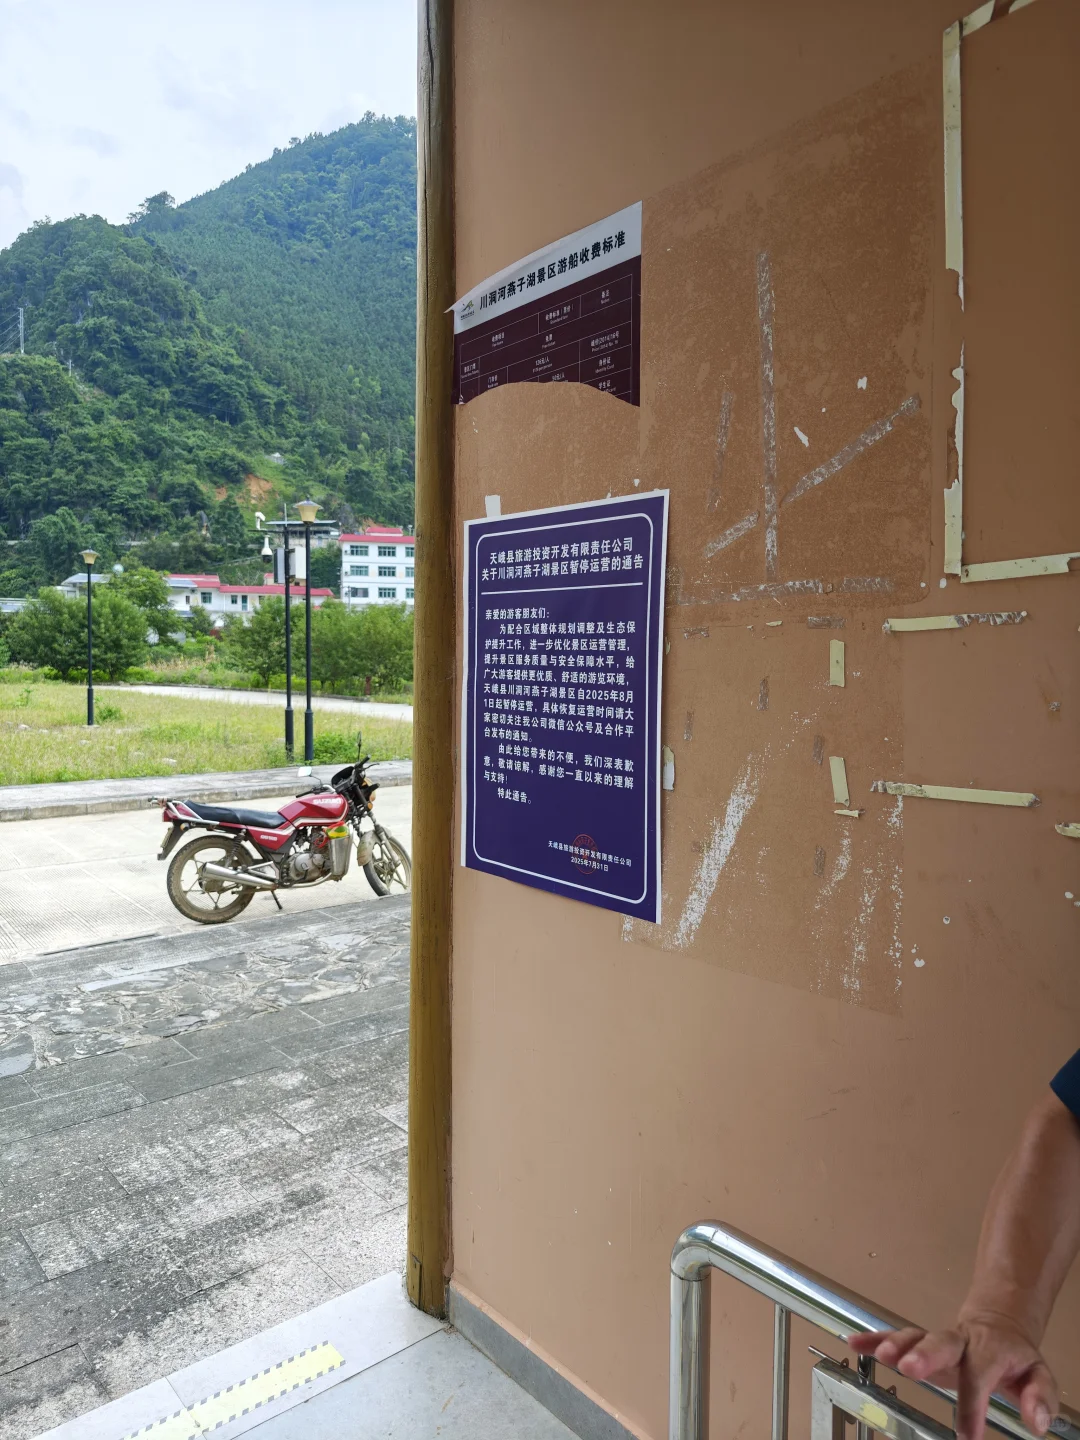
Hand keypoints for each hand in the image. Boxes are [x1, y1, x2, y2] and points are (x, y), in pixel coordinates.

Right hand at [849, 1315, 1058, 1439]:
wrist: (999, 1324)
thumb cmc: (1015, 1357)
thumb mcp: (1039, 1374)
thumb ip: (1040, 1396)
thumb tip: (1036, 1422)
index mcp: (991, 1350)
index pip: (981, 1376)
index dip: (973, 1405)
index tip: (967, 1436)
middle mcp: (961, 1341)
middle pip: (942, 1342)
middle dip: (925, 1355)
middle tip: (910, 1369)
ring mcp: (938, 1339)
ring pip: (916, 1336)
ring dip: (897, 1344)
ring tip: (881, 1355)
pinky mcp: (921, 1342)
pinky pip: (896, 1337)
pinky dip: (875, 1339)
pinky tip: (855, 1343)